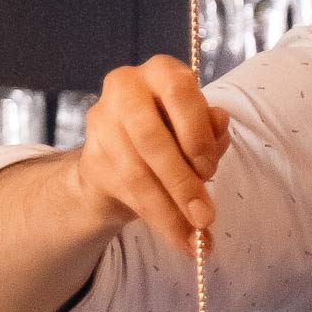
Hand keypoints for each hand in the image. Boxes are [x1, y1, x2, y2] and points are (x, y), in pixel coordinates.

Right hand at [73, 56, 231, 256]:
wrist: (126, 154)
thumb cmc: (174, 135)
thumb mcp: (199, 129)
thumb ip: (211, 129)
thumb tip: (220, 123)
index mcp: (162, 71)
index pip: (180, 93)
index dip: (196, 134)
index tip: (209, 171)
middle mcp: (126, 87)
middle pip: (152, 138)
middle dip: (182, 183)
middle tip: (205, 218)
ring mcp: (103, 120)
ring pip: (137, 173)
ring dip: (170, 211)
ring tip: (196, 238)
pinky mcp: (92, 155)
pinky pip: (127, 192)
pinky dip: (158, 220)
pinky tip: (181, 239)